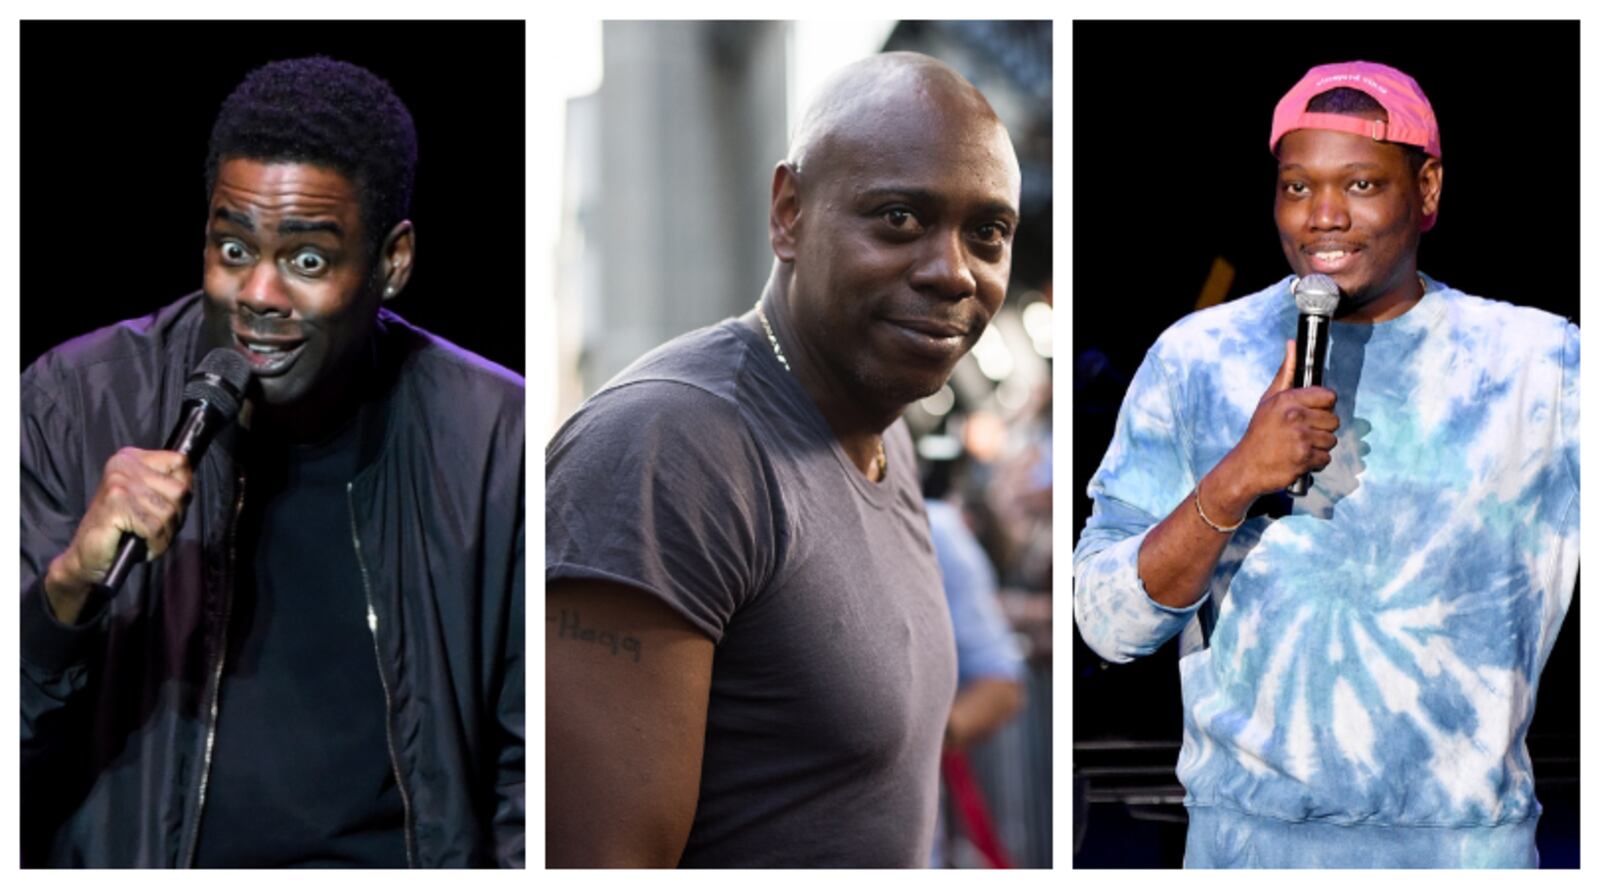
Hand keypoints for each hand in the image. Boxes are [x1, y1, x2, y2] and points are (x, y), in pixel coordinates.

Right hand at [45, 447, 192, 619]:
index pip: (179, 462)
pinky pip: (155, 528)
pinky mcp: (115, 505)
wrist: (86, 555)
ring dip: (165, 533)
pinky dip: (155, 544)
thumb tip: (191, 483)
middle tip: (156, 527)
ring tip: (147, 537)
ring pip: (169, 512)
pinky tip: (141, 545)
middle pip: (179, 490)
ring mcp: (118, 484)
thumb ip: (169, 486)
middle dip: (175, 516)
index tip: (170, 505)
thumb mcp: (148, 499)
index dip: (184, 488)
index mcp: (131, 458)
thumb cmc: (121, 530)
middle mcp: (123, 466)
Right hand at [1209, 339, 1339, 516]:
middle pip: (1334, 420)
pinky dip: (1315, 462)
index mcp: (1288, 400)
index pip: (1328, 397)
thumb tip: (1292, 344)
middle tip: (1302, 433)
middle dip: (1321, 428)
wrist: (1246, 466)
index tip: (1311, 413)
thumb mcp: (1269, 400)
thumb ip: (1286, 372)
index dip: (1323, 406)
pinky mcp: (1304, 458)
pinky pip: (1326, 458)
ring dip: (1319, 446)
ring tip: (1300, 446)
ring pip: (1331, 440)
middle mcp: (1295, 417)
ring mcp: (1301, 439)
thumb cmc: (1259, 432)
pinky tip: (1300, 459)